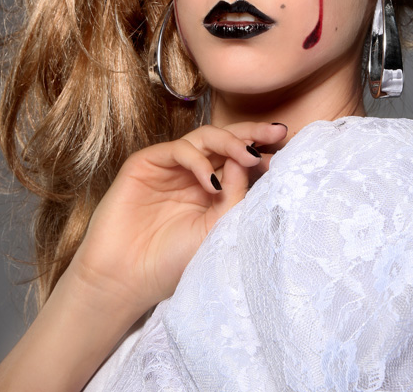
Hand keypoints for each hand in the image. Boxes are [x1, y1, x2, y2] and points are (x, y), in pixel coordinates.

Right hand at [68, 121, 287, 321]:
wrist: (126, 278)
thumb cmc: (171, 261)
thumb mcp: (216, 229)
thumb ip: (234, 194)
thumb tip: (251, 158)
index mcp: (212, 186)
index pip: (240, 158)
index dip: (261, 149)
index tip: (286, 145)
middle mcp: (193, 171)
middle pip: (226, 141)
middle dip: (252, 134)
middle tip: (277, 132)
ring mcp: (170, 166)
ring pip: (205, 138)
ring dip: (230, 142)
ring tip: (249, 156)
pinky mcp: (146, 162)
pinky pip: (178, 150)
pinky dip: (198, 161)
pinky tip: (211, 182)